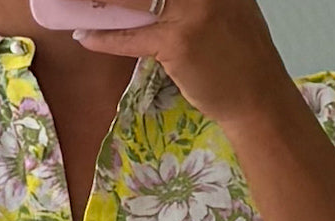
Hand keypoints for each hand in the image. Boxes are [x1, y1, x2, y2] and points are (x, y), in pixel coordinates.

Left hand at [69, 0, 289, 126]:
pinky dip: (106, 37)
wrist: (258, 96)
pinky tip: (85, 37)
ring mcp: (191, 10)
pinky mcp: (178, 41)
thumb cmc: (240, 57)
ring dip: (101, 4)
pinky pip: (133, 36)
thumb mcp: (225, 9)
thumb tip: (155, 0)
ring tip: (76, 5)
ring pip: (134, 0)